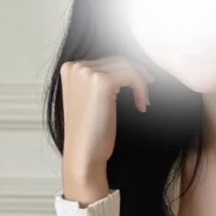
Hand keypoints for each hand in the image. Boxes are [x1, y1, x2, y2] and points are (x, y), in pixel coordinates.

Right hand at [60, 56, 154, 204]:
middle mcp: (75, 66)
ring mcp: (86, 72)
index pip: (107, 61)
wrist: (83, 155)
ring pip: (127, 65)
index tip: (139, 88)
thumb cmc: (90, 133)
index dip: (127, 73)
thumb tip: (128, 66)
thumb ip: (99, 81)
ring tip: (143, 102)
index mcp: (70, 69)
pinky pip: (132, 75)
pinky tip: (141, 106)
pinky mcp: (100, 82)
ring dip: (140, 83)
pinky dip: (141, 89)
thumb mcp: (91, 100)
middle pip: (118, 60)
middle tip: (145, 95)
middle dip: (136, 76)